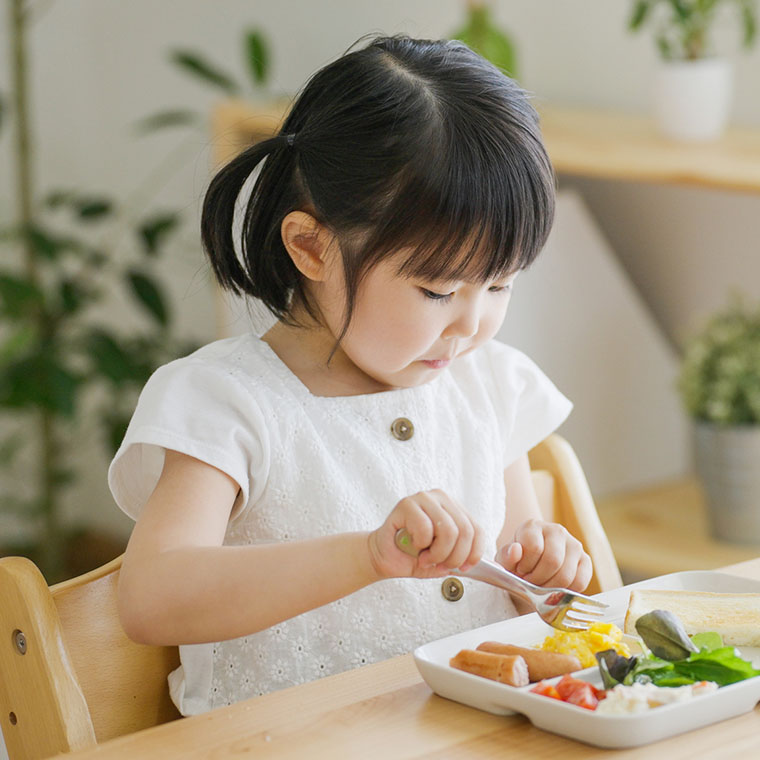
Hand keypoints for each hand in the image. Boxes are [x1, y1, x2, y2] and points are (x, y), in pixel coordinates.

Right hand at [367, 489, 485, 579]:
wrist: (383, 556)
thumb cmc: (414, 556)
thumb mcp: (445, 558)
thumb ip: (464, 555)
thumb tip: (491, 565)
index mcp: (454, 508)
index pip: (477, 529)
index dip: (474, 553)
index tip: (463, 567)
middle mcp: (441, 498)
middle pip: (465, 530)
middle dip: (454, 557)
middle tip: (439, 565)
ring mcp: (424, 498)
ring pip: (448, 530)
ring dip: (437, 553)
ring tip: (425, 557)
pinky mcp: (407, 503)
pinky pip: (425, 529)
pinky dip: (421, 545)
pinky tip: (412, 546)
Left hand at [496, 519, 591, 590]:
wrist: (530, 567)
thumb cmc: (517, 562)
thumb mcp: (505, 560)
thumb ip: (506, 556)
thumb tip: (515, 550)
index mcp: (533, 526)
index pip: (534, 548)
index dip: (525, 567)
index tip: (520, 572)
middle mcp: (556, 531)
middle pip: (553, 561)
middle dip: (538, 580)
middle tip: (530, 582)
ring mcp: (574, 544)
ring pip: (567, 574)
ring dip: (551, 588)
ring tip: (541, 585)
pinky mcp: (585, 560)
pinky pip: (580, 582)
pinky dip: (566, 592)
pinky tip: (555, 589)